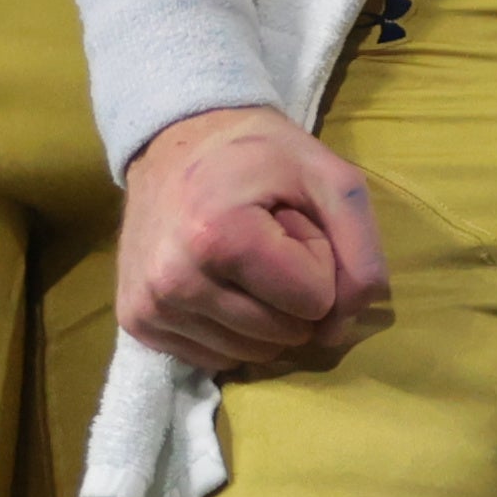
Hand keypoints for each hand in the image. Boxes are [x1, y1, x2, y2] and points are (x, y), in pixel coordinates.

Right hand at [118, 107, 389, 376]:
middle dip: (291, 289)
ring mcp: (150, 306)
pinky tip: (216, 280)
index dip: (316, 259)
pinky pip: (214, 358)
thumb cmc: (258, 154)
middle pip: (285, 333)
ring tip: (241, 257)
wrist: (175, 138)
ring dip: (263, 311)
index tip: (287, 220)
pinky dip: (230, 328)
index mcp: (219, 237)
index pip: (316, 300)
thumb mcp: (330, 178)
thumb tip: (341, 330)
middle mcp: (175, 280)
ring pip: (252, 353)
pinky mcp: (135, 323)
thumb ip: (361, 251)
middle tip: (266, 238)